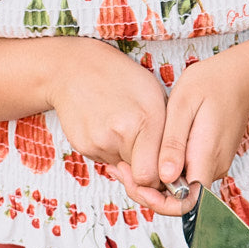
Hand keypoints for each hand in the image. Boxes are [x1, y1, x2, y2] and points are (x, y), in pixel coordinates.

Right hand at [44, 37, 168, 186]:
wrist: (75, 69)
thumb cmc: (123, 78)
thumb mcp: (157, 96)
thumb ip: (168, 133)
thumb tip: (173, 169)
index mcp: (146, 120)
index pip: (152, 176)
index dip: (162, 178)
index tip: (166, 170)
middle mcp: (119, 135)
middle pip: (139, 176)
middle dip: (147, 168)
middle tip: (149, 151)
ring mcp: (97, 142)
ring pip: (123, 169)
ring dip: (129, 158)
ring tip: (127, 130)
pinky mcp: (83, 146)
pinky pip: (106, 160)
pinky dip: (113, 151)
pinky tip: (111, 129)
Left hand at [119, 49, 248, 216]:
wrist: (240, 78)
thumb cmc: (211, 84)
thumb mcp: (184, 105)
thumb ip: (174, 143)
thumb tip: (164, 177)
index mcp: (207, 156)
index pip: (186, 201)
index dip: (158, 202)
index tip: (136, 184)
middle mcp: (214, 167)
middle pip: (180, 199)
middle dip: (147, 193)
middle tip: (120, 170)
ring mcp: (215, 164)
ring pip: (181, 189)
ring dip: (153, 184)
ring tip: (125, 163)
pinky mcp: (211, 159)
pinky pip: (186, 175)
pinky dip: (163, 173)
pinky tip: (144, 156)